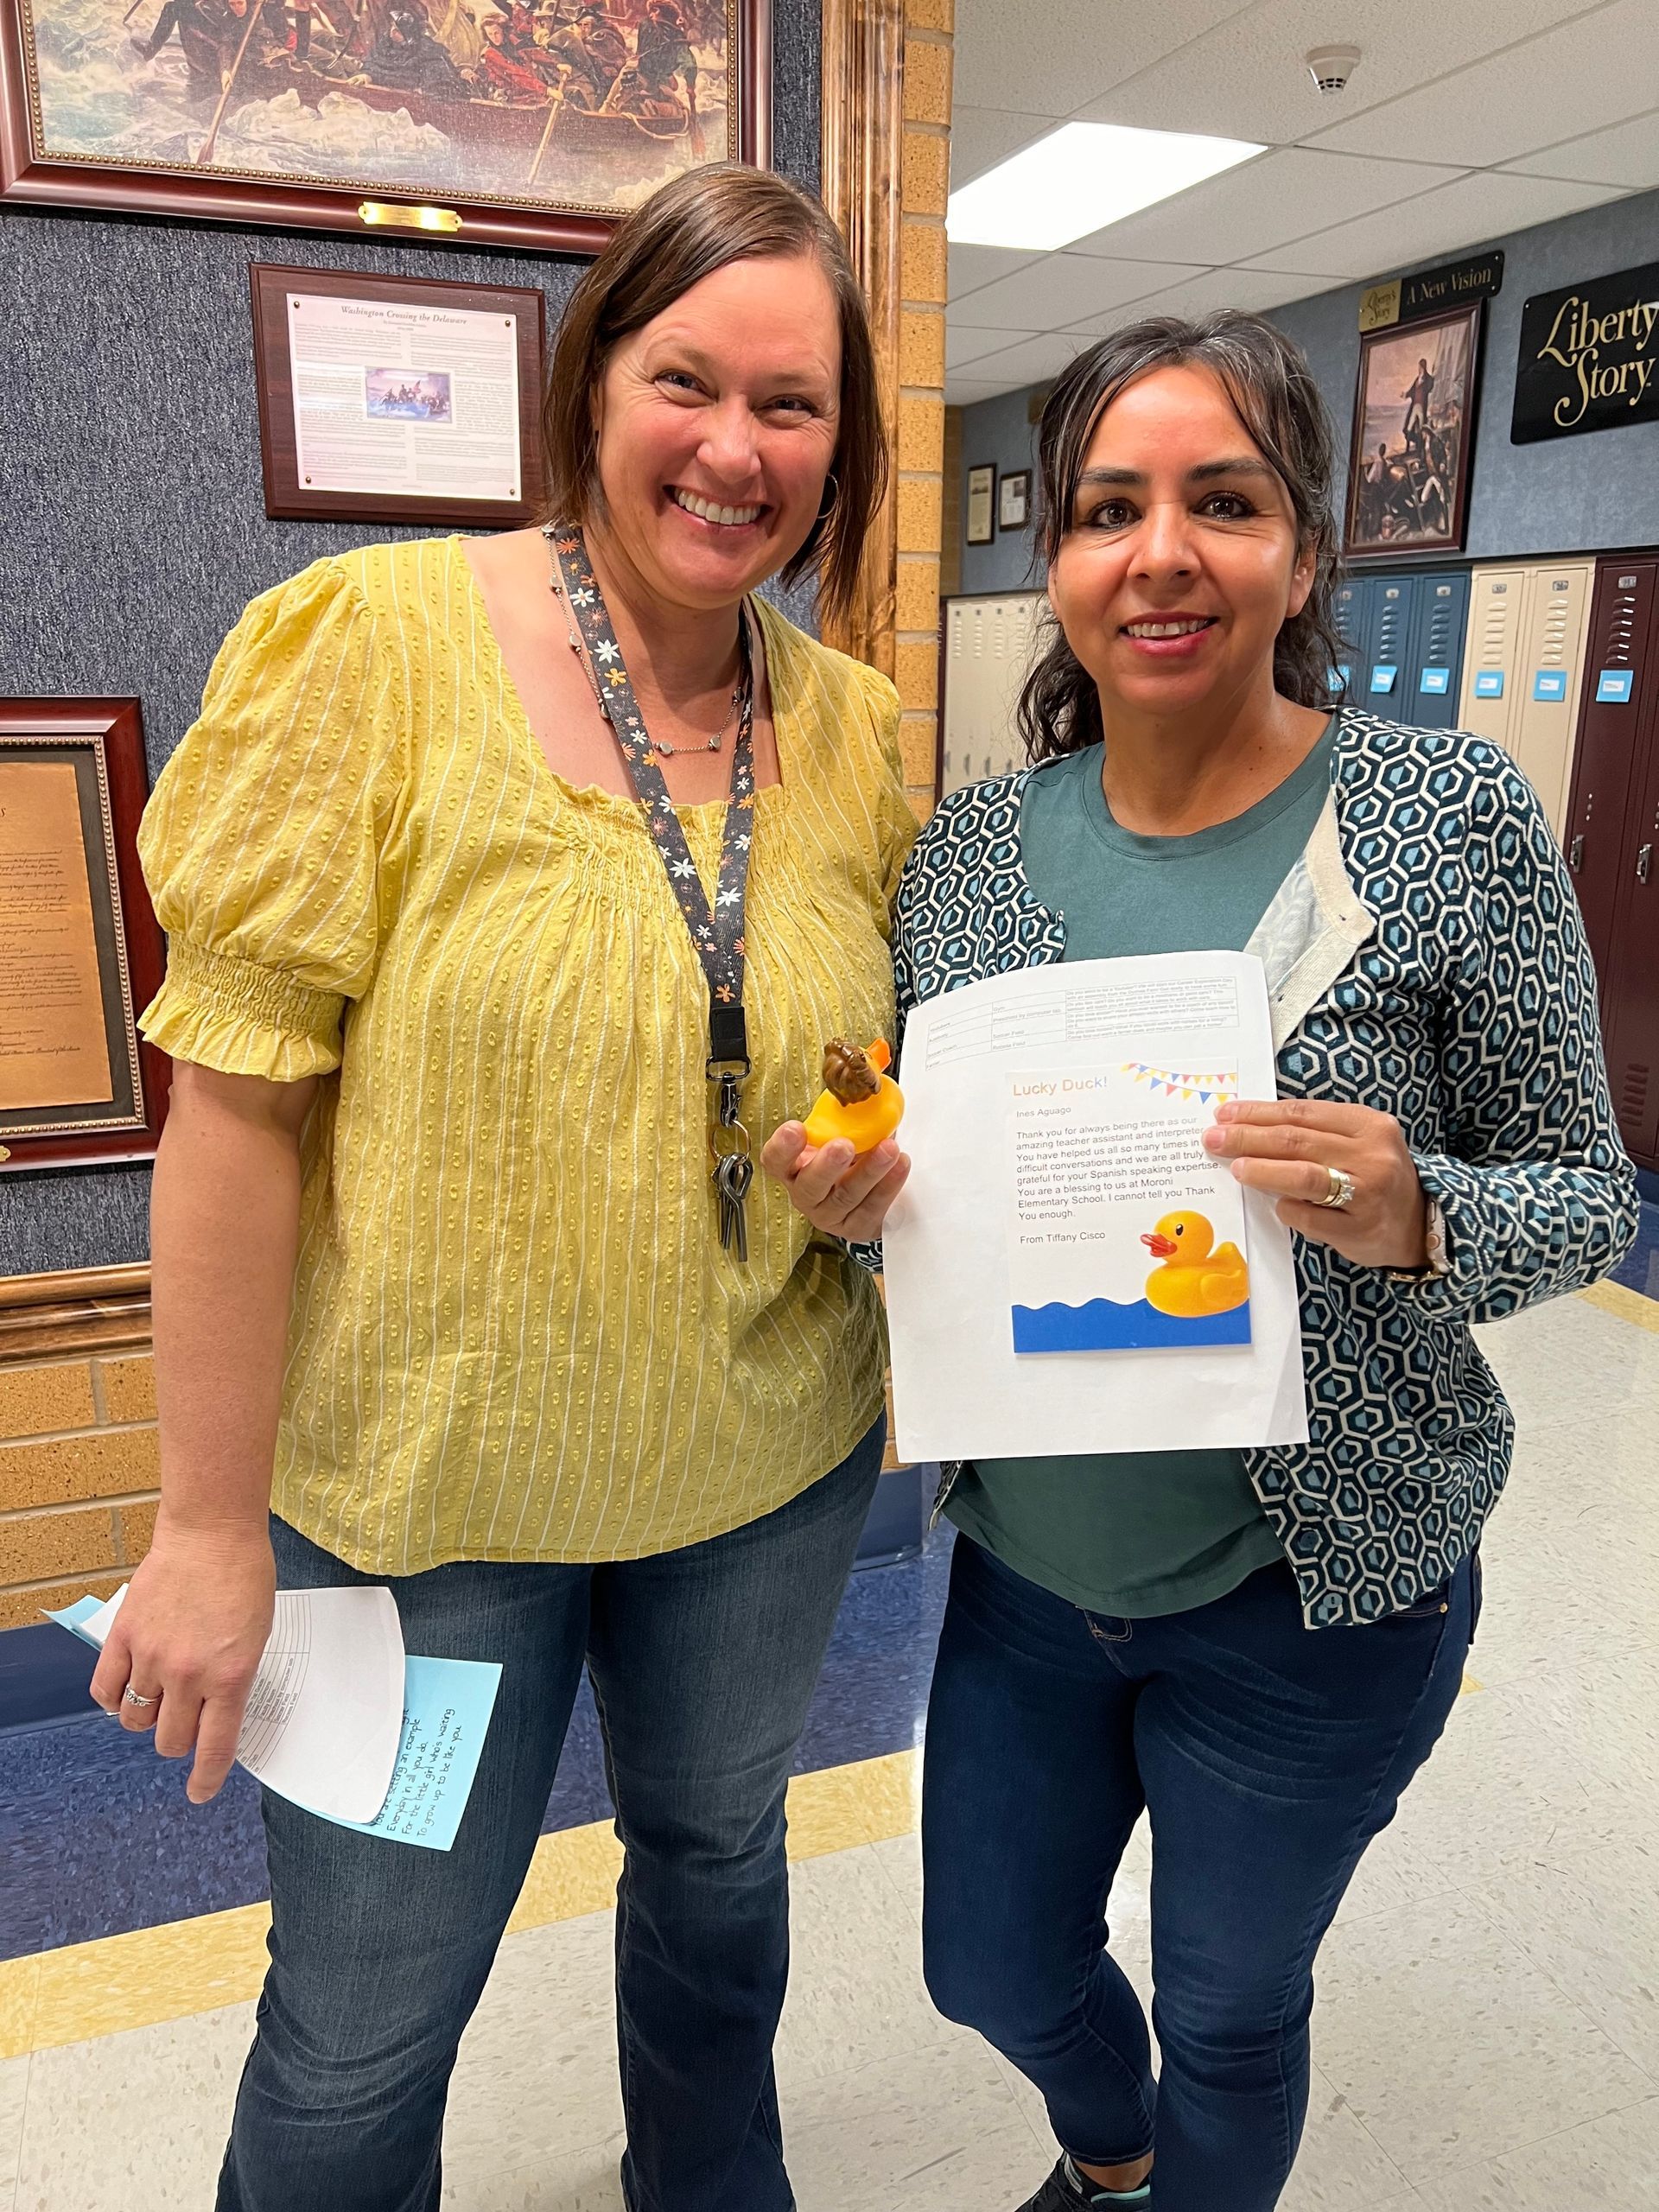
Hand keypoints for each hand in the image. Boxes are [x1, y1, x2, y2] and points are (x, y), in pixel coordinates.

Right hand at [89, 1518, 275, 1803]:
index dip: (206, 1778)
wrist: (211, 1534)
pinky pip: (105, 1691)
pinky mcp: (124, 1638)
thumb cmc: (243, 1577)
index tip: (199, 1792)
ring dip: (147, 1717)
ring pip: (136, 1720)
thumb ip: (233, 1679)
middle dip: (178, 1739)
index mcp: (231, 1676)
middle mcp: (190, 1674)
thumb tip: (215, 1714)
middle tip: (184, 1720)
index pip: (214, 1747)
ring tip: (158, 1695)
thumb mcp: (258, 1636)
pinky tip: (127, 1689)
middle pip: (170, 1739)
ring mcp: (152, 1657)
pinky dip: (114, 1699)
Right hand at [761, 1123, 909, 1242]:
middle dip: (827, 1165)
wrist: (864, 1190)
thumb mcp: (837, 1133)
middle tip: (843, 1145)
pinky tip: (900, 1166)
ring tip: (888, 1150)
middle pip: (809, 1186)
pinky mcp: (856, 1227)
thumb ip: (844, 1113)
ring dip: (869, 1171)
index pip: (775, 1160)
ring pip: (846, 1197)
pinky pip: (872, 1210)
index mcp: (792, 1168)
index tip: (796, 1128)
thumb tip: (870, 1080)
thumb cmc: (845, 1157)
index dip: (782, 1147)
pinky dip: (888, 1187)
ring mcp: (830, 1214)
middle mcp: (806, 1194)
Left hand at [1202, 1098, 1428, 1269]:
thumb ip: (1314, 1133)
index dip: (1258, 1113)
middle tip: (1215, 1139)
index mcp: (1370, 1125)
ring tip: (1236, 1167)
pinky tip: (1273, 1204)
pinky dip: (1286, 1208)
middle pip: (1297, 1141)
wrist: (1419, 1224)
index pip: (1303, 1112)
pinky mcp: (1359, 1230)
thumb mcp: (1358, 1142)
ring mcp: (1367, 1195)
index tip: (1226, 1114)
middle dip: (1249, 1138)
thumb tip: (1248, 1128)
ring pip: (1304, 1177)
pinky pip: (1309, 1216)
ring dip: (1263, 1171)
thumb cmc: (1375, 1176)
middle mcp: (1372, 1156)